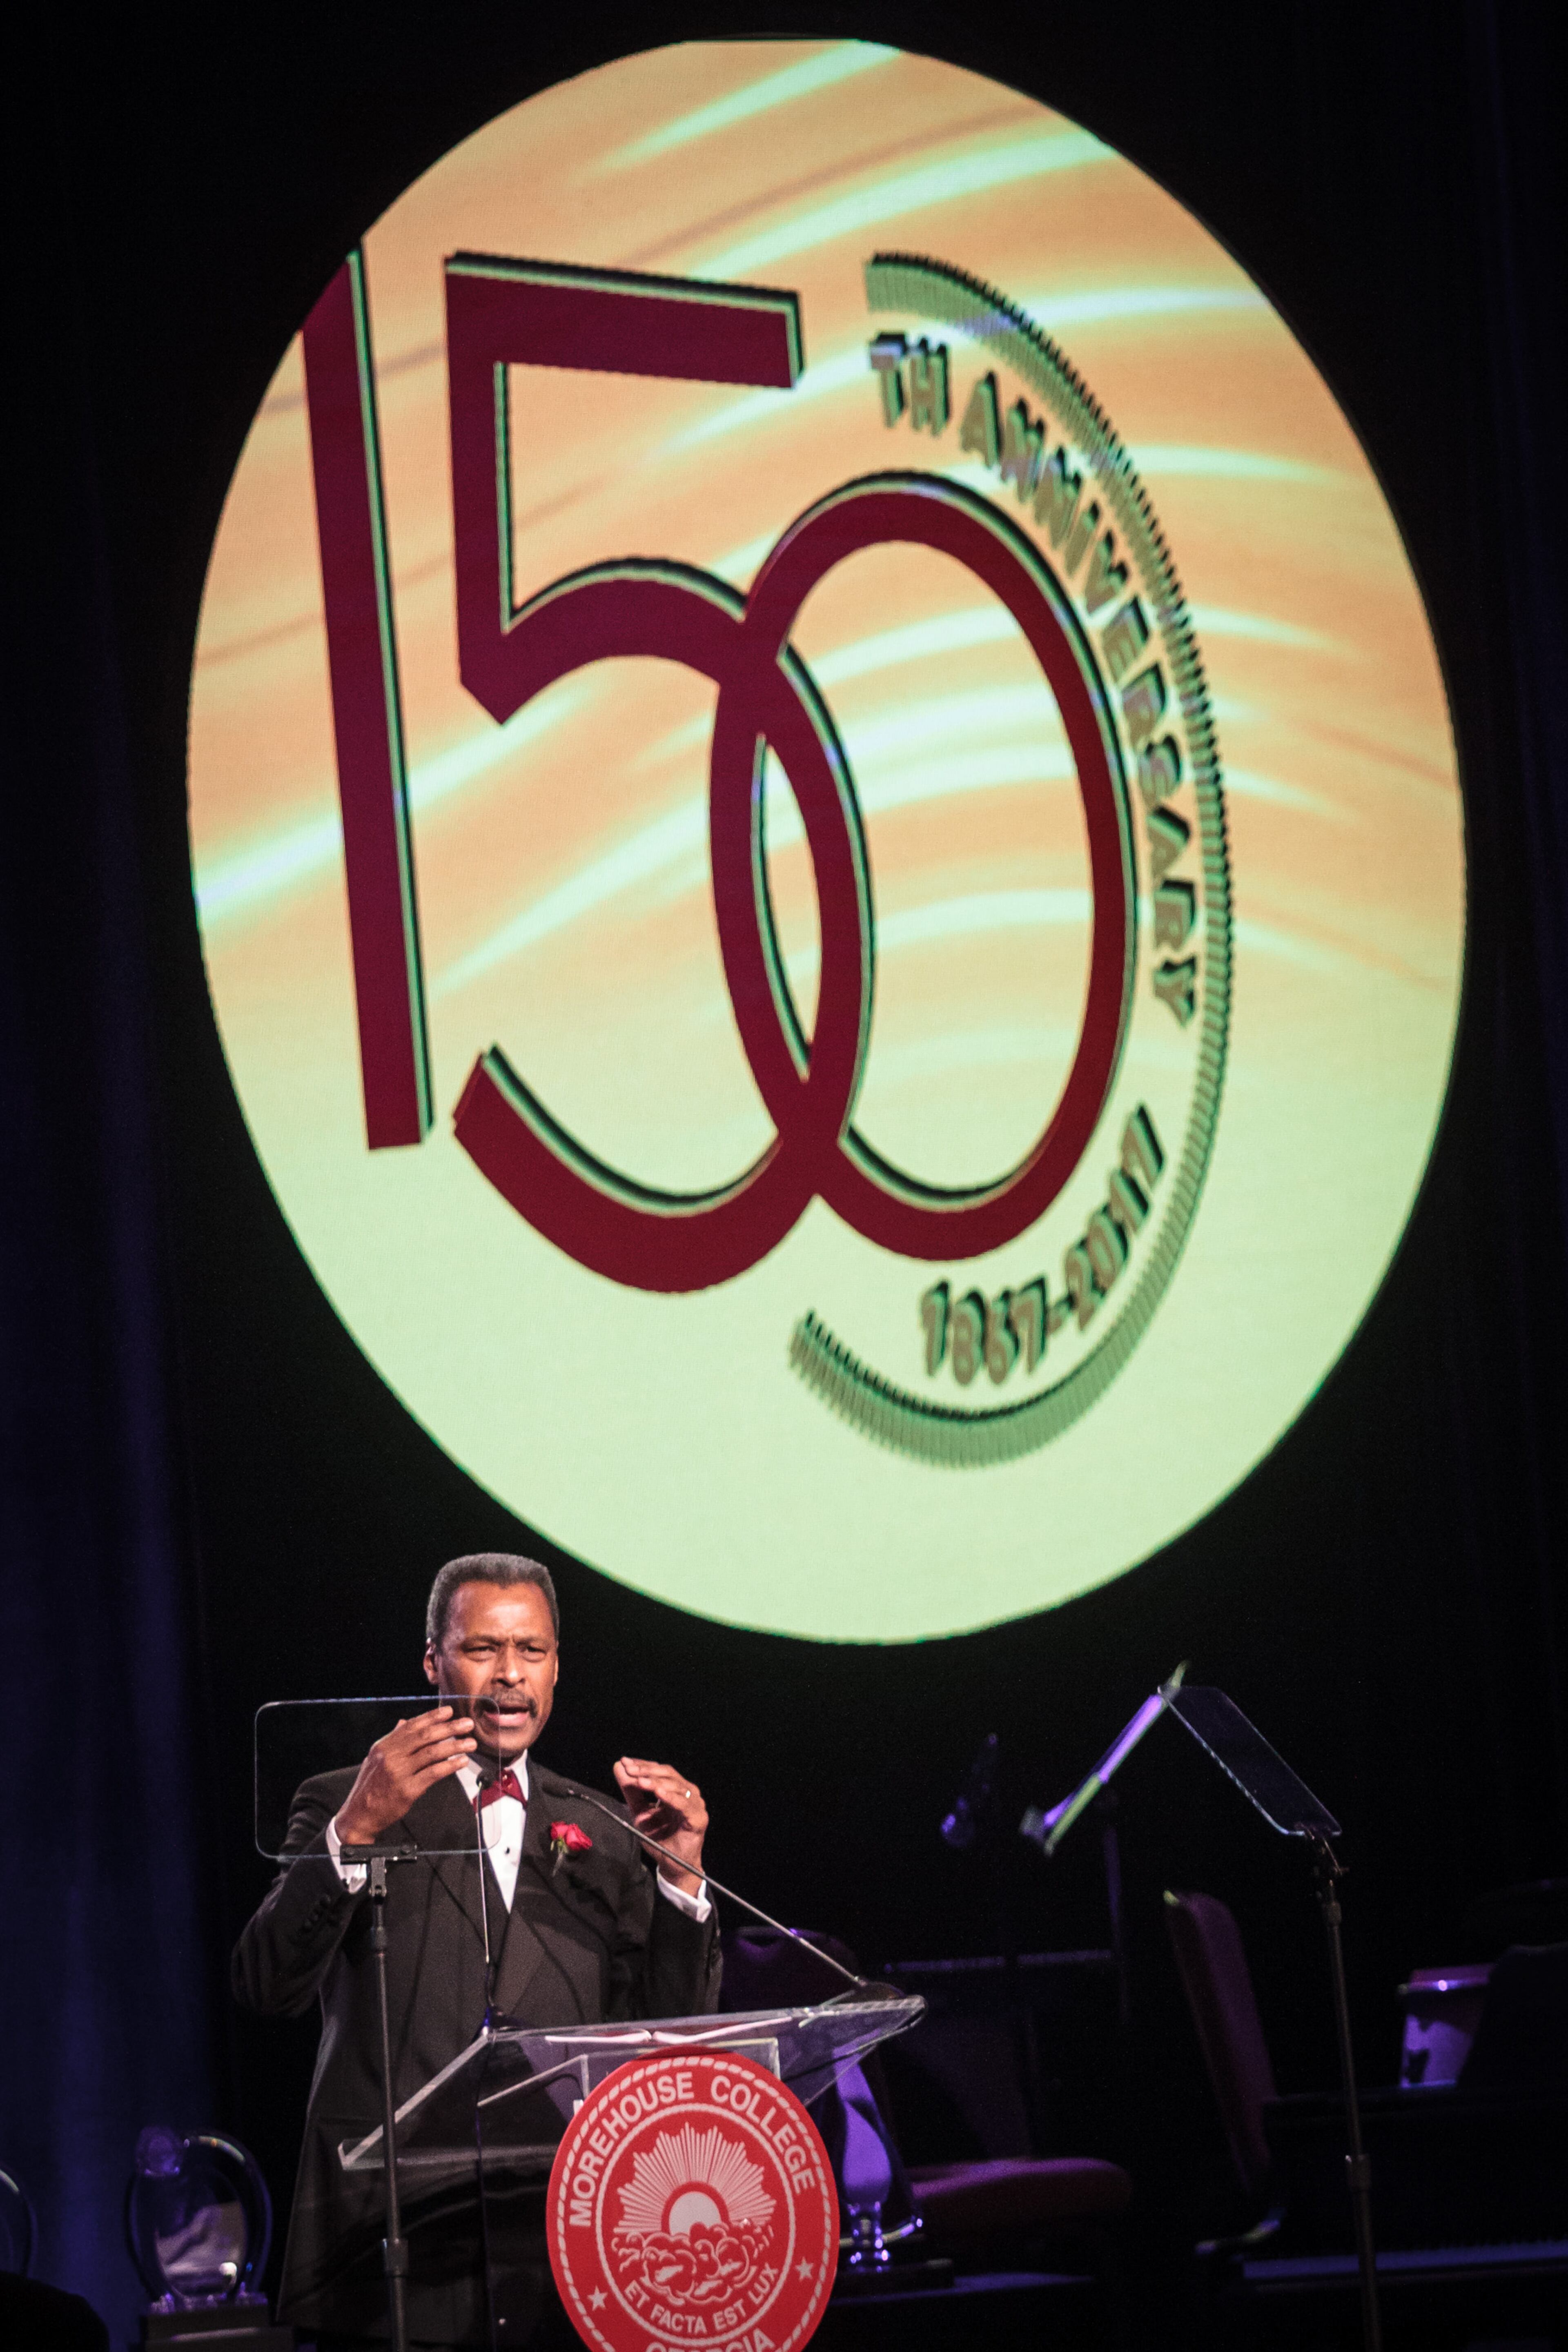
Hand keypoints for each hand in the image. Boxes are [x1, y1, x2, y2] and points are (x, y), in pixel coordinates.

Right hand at [333, 1706, 475, 1846]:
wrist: (359, 1815)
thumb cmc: (369, 1787)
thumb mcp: (375, 1759)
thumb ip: (392, 1740)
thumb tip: (404, 1722)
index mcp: (384, 1746)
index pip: (412, 1726)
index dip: (432, 1717)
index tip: (449, 1711)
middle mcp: (391, 1756)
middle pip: (425, 1736)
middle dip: (449, 1728)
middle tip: (467, 1724)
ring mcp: (399, 1773)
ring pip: (432, 1753)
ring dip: (455, 1746)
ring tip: (470, 1743)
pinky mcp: (407, 1790)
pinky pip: (433, 1773)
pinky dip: (450, 1766)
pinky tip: (461, 1762)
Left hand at [614, 1758, 706, 1896]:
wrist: (671, 1864)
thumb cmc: (658, 1837)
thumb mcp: (639, 1812)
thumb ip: (631, 1791)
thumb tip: (619, 1766)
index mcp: (676, 1789)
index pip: (660, 1770)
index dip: (643, 1764)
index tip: (625, 1762)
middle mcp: (688, 1793)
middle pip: (668, 1773)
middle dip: (647, 1770)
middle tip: (630, 1769)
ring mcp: (695, 1805)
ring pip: (676, 1785)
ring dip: (656, 1781)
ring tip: (640, 1780)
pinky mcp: (698, 1818)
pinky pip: (684, 1805)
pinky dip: (671, 1797)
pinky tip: (659, 1792)